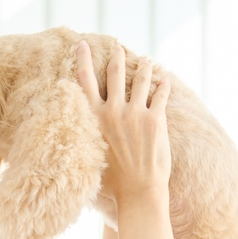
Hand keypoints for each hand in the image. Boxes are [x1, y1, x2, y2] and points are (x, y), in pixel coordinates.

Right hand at [75, 41, 171, 206]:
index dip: (82, 59)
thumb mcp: (88, 157)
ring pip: (141, 79)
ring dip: (145, 67)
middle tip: (118, 46)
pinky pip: (161, 94)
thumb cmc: (111, 184)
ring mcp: (136, 114)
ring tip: (148, 61)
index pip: (84, 80)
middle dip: (117, 55)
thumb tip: (71, 137)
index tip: (82, 45)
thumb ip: (84, 139)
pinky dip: (163, 85)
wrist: (138, 194)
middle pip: (114, 72)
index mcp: (93, 118)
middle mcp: (113, 112)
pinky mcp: (156, 121)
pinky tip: (165, 80)